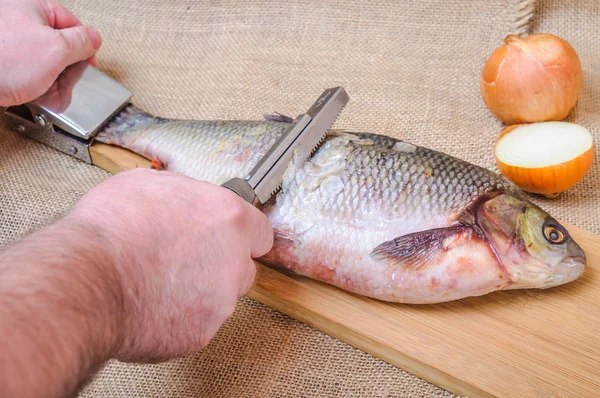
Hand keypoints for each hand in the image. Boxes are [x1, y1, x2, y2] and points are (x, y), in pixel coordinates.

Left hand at [0, 0, 101, 106]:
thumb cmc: (2, 62)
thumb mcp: (55, 50)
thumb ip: (81, 42)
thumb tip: (94, 38)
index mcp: (31, 7)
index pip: (72, 23)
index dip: (84, 47)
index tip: (88, 65)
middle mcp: (17, 20)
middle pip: (58, 45)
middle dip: (65, 71)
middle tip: (65, 84)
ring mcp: (7, 42)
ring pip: (43, 62)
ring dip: (52, 83)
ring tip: (48, 94)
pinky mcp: (1, 61)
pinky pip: (27, 72)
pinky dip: (35, 86)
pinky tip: (36, 96)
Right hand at [67, 169, 273, 361]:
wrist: (85, 279)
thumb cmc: (111, 229)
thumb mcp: (148, 184)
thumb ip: (183, 195)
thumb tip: (183, 201)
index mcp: (228, 219)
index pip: (260, 232)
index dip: (242, 235)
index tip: (230, 239)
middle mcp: (234, 262)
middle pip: (243, 268)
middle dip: (222, 266)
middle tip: (186, 261)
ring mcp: (220, 302)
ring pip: (221, 299)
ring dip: (200, 293)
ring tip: (159, 285)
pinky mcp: (200, 335)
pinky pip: (197, 325)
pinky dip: (179, 319)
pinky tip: (151, 306)